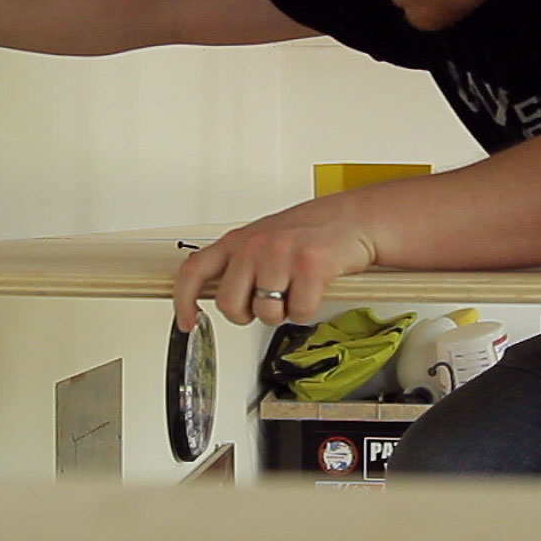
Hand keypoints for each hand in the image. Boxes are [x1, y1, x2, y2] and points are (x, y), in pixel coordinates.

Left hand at [172, 216, 378, 331]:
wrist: (356, 219)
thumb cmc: (312, 231)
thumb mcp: (265, 239)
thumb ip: (239, 263)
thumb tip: (212, 292)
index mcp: (239, 240)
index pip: (194, 270)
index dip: (184, 300)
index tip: (186, 321)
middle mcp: (255, 245)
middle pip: (230, 305)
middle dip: (249, 314)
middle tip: (267, 303)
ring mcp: (281, 254)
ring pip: (266, 313)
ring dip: (284, 312)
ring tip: (296, 289)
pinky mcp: (309, 266)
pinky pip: (299, 312)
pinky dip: (308, 310)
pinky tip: (315, 289)